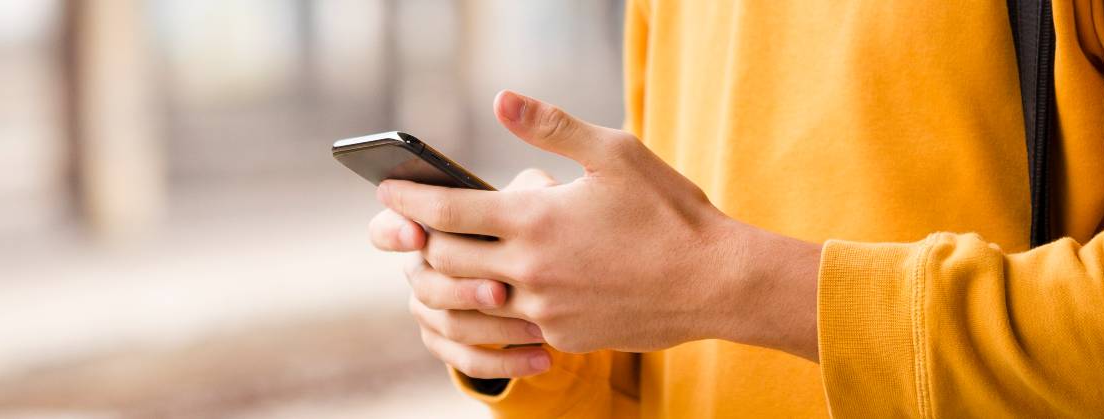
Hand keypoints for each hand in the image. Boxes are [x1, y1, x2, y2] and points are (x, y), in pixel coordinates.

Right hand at [370, 169, 562, 377]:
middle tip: (501, 292)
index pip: (386, 229)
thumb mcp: (531, 200)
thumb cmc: (529, 224)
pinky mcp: (447, 344)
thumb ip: (525, 192)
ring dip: (494, 328)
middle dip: (463, 290)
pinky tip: (543, 358)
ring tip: (537, 328)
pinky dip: (506, 361)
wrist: (543, 271)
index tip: (418, 234)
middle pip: (425, 284)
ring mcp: (430, 310)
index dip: (394, 232)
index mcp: (425, 229)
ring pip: (449, 325)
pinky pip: (467, 361)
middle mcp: (420, 270)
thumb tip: (530, 192)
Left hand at [378, 91, 820, 356]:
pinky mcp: (563, 337)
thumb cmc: (670, 210)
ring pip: (469, 301)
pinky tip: (500, 291)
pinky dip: (494, 308)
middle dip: (421, 242)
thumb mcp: (615, 152)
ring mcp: (544, 310)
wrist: (716, 283)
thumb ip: (551, 126)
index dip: (408, 198)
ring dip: (447, 283)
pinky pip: (510, 326)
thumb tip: (501, 99)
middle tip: (413, 227)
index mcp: (534, 218)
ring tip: (444, 264)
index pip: (446, 210)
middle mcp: (529, 269)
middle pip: (444, 260)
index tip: (387, 190)